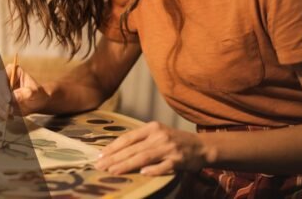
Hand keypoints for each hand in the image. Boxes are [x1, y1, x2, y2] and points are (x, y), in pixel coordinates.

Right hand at [0, 64, 48, 117]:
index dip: (3, 89)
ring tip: (9, 115)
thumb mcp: (34, 92)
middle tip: (9, 111)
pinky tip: (8, 117)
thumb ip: (25, 93)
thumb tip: (13, 97)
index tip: (9, 100)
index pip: (1, 77)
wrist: (35, 103)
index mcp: (11, 70)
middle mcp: (1, 77)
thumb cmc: (36, 94)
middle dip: (0, 101)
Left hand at [95, 121, 215, 175]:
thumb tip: (116, 149)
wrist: (201, 146)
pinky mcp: (178, 161)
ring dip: (126, 165)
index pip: (128, 137)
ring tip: (112, 171)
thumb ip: (140, 139)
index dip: (113, 146)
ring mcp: (169, 148)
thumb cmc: (174, 140)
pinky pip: (163, 166)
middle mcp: (159, 136)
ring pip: (143, 157)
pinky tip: (142, 173)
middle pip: (133, 149)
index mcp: (152, 128)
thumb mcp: (157, 133)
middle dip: (114, 158)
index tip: (100, 154)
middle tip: (100, 165)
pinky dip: (152, 170)